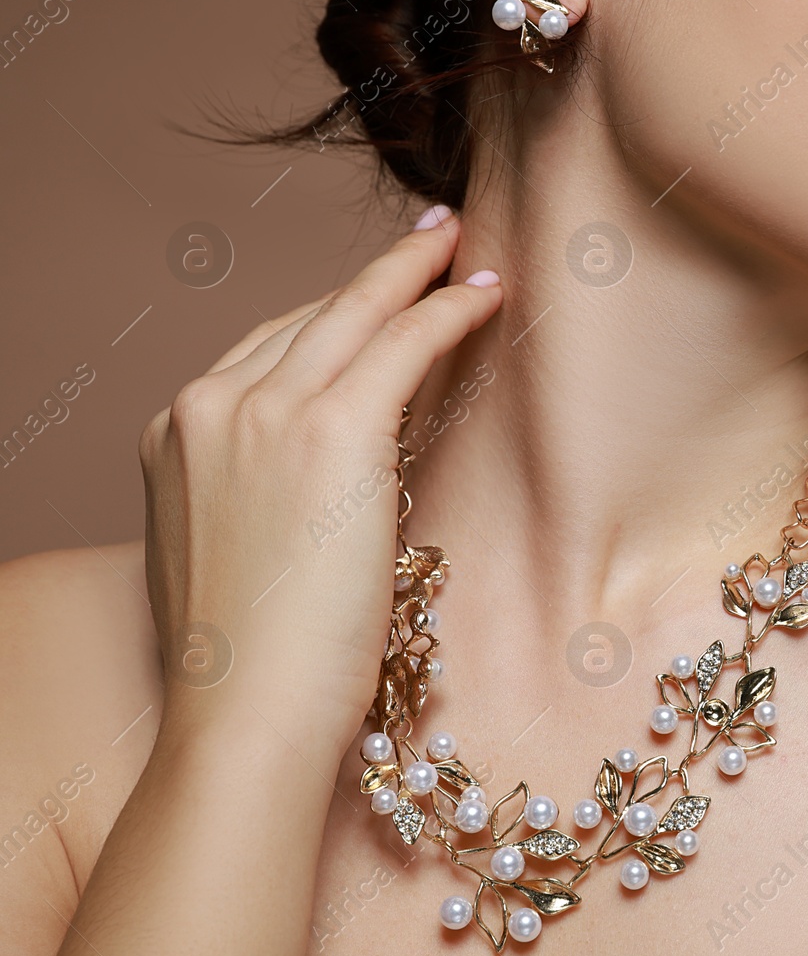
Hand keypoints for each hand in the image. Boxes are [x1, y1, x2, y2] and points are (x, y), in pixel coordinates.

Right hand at [138, 206, 499, 760]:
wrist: (245, 714)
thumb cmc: (252, 664)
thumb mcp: (236, 554)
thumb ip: (264, 492)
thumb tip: (339, 469)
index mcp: (174, 436)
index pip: (265, 353)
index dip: (331, 321)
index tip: (373, 300)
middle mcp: (207, 407)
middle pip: (309, 318)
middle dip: (375, 277)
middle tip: (429, 241)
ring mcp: (261, 412)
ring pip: (356, 315)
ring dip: (417, 275)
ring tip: (464, 250)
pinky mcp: (329, 430)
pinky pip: (402, 344)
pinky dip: (447, 312)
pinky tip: (486, 295)